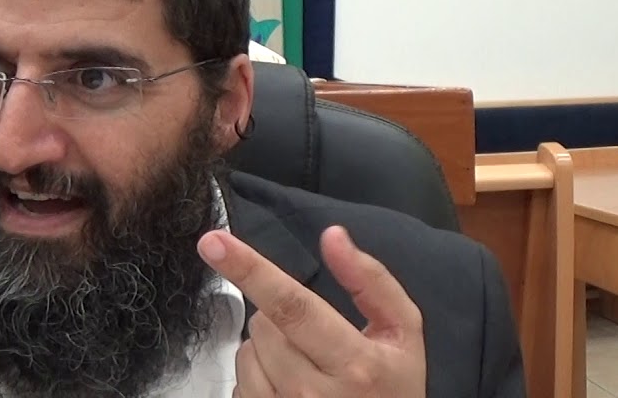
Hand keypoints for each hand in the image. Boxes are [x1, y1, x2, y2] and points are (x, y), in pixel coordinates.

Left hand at [198, 225, 425, 397]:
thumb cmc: (393, 384)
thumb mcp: (403, 330)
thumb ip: (371, 280)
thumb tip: (332, 236)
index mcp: (354, 362)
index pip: (292, 305)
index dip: (250, 270)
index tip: (214, 243)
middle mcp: (313, 392)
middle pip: (263, 324)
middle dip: (278, 318)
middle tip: (314, 337)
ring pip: (246, 352)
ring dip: (266, 349)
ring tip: (305, 365)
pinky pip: (239, 383)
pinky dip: (258, 376)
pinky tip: (289, 388)